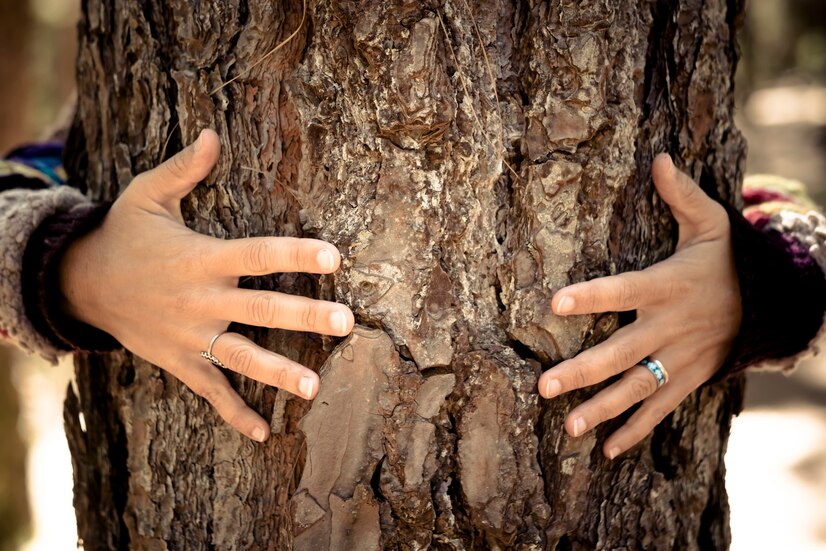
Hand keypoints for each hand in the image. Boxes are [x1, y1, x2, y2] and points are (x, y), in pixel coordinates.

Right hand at [59, 129, 353, 441]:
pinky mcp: (180, 362)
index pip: (257, 254)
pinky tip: (265, 434)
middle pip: (261, 308)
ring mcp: (190, 337)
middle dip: (305, 315)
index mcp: (201, 258)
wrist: (82, 284)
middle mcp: (200, 301)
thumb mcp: (147, 196)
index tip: (334, 255)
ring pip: (240, 356)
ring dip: (277, 372)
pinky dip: (235, 414)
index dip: (295, 253)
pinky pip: (210, 391)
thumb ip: (184, 169)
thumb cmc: (125, 235)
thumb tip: (212, 132)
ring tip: (314, 387)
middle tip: (346, 322)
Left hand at [537, 154, 741, 457]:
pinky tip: (607, 450)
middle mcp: (670, 327)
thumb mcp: (711, 223)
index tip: (554, 302)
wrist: (772, 303)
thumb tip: (657, 157)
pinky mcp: (689, 379)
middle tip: (544, 386)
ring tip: (568, 428)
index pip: (623, 289)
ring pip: (637, 388)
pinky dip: (635, 430)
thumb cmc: (726, 260)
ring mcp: (680, 359)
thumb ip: (681, 195)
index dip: (590, 295)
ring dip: (602, 409)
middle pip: (621, 352)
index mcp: (667, 285)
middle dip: (582, 371)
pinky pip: (660, 408)